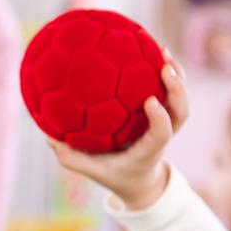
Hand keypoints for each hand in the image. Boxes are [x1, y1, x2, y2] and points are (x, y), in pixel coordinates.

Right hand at [47, 54, 189, 210]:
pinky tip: (153, 49)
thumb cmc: (115, 174)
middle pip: (181, 112)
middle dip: (177, 90)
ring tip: (163, 50)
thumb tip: (49, 137)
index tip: (150, 101)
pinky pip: (171, 91)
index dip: (160, 117)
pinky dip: (167, 71)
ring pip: (180, 100)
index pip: (161, 134)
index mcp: (148, 150)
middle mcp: (162, 136)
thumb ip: (71, 157)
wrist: (140, 180)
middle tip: (165, 68)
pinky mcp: (165, 114)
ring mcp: (167, 124)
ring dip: (177, 76)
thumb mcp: (91, 170)